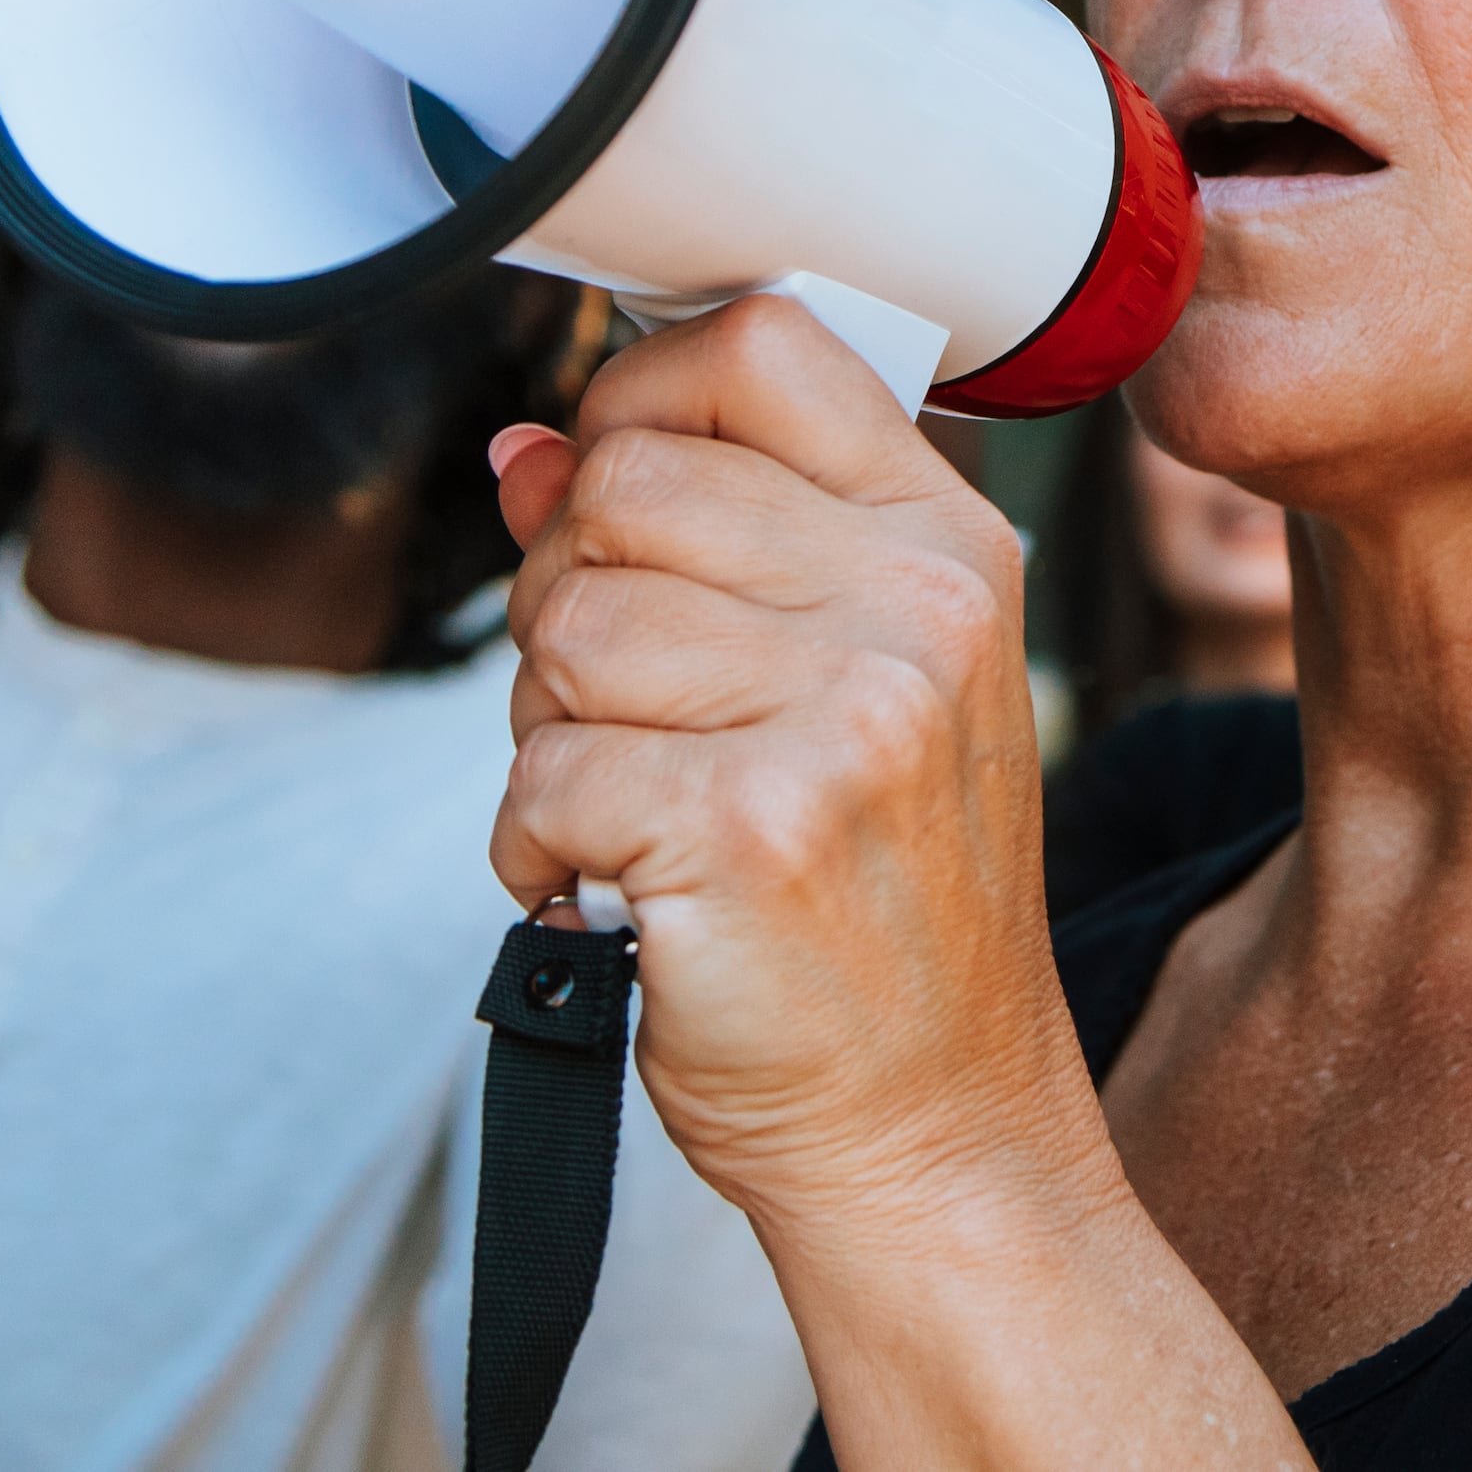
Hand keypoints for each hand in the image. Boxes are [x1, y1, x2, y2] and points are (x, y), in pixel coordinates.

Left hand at [486, 295, 1099, 1234]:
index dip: (635, 398)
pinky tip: (613, 888)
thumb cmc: (876, 905)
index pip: (759, 346)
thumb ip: (696, 543)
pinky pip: (537, 774)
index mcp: (946, 545)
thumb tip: (525, 449)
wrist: (938, 1126)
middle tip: (626, 712)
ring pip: (564, 627)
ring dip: (547, 730)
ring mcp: (847, 715)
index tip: (614, 493)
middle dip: (568, 596)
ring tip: (634, 808)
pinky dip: (534, 848)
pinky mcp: (750, 828)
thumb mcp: (839, 683)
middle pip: (625, 481)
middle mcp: (916, 609)